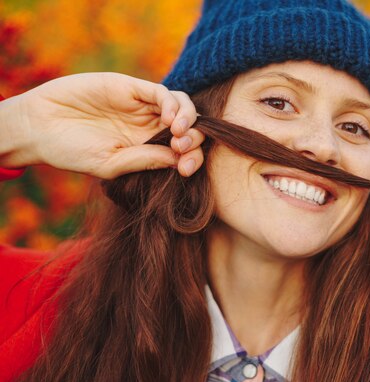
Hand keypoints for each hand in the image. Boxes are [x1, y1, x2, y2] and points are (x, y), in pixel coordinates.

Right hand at [0, 72, 204, 178]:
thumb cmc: (72, 151)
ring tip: (178, 133)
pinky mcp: (131, 88)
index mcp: (149, 148)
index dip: (192, 158)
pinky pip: (161, 92)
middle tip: (184, 148)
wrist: (39, 127)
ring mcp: (142, 106)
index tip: (186, 168)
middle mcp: (150, 126)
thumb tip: (179, 160)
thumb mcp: (110, 164)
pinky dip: (172, 104)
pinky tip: (170, 118)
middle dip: (195, 139)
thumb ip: (144, 160)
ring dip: (188, 119)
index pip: (183, 151)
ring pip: (181, 106)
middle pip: (190, 128)